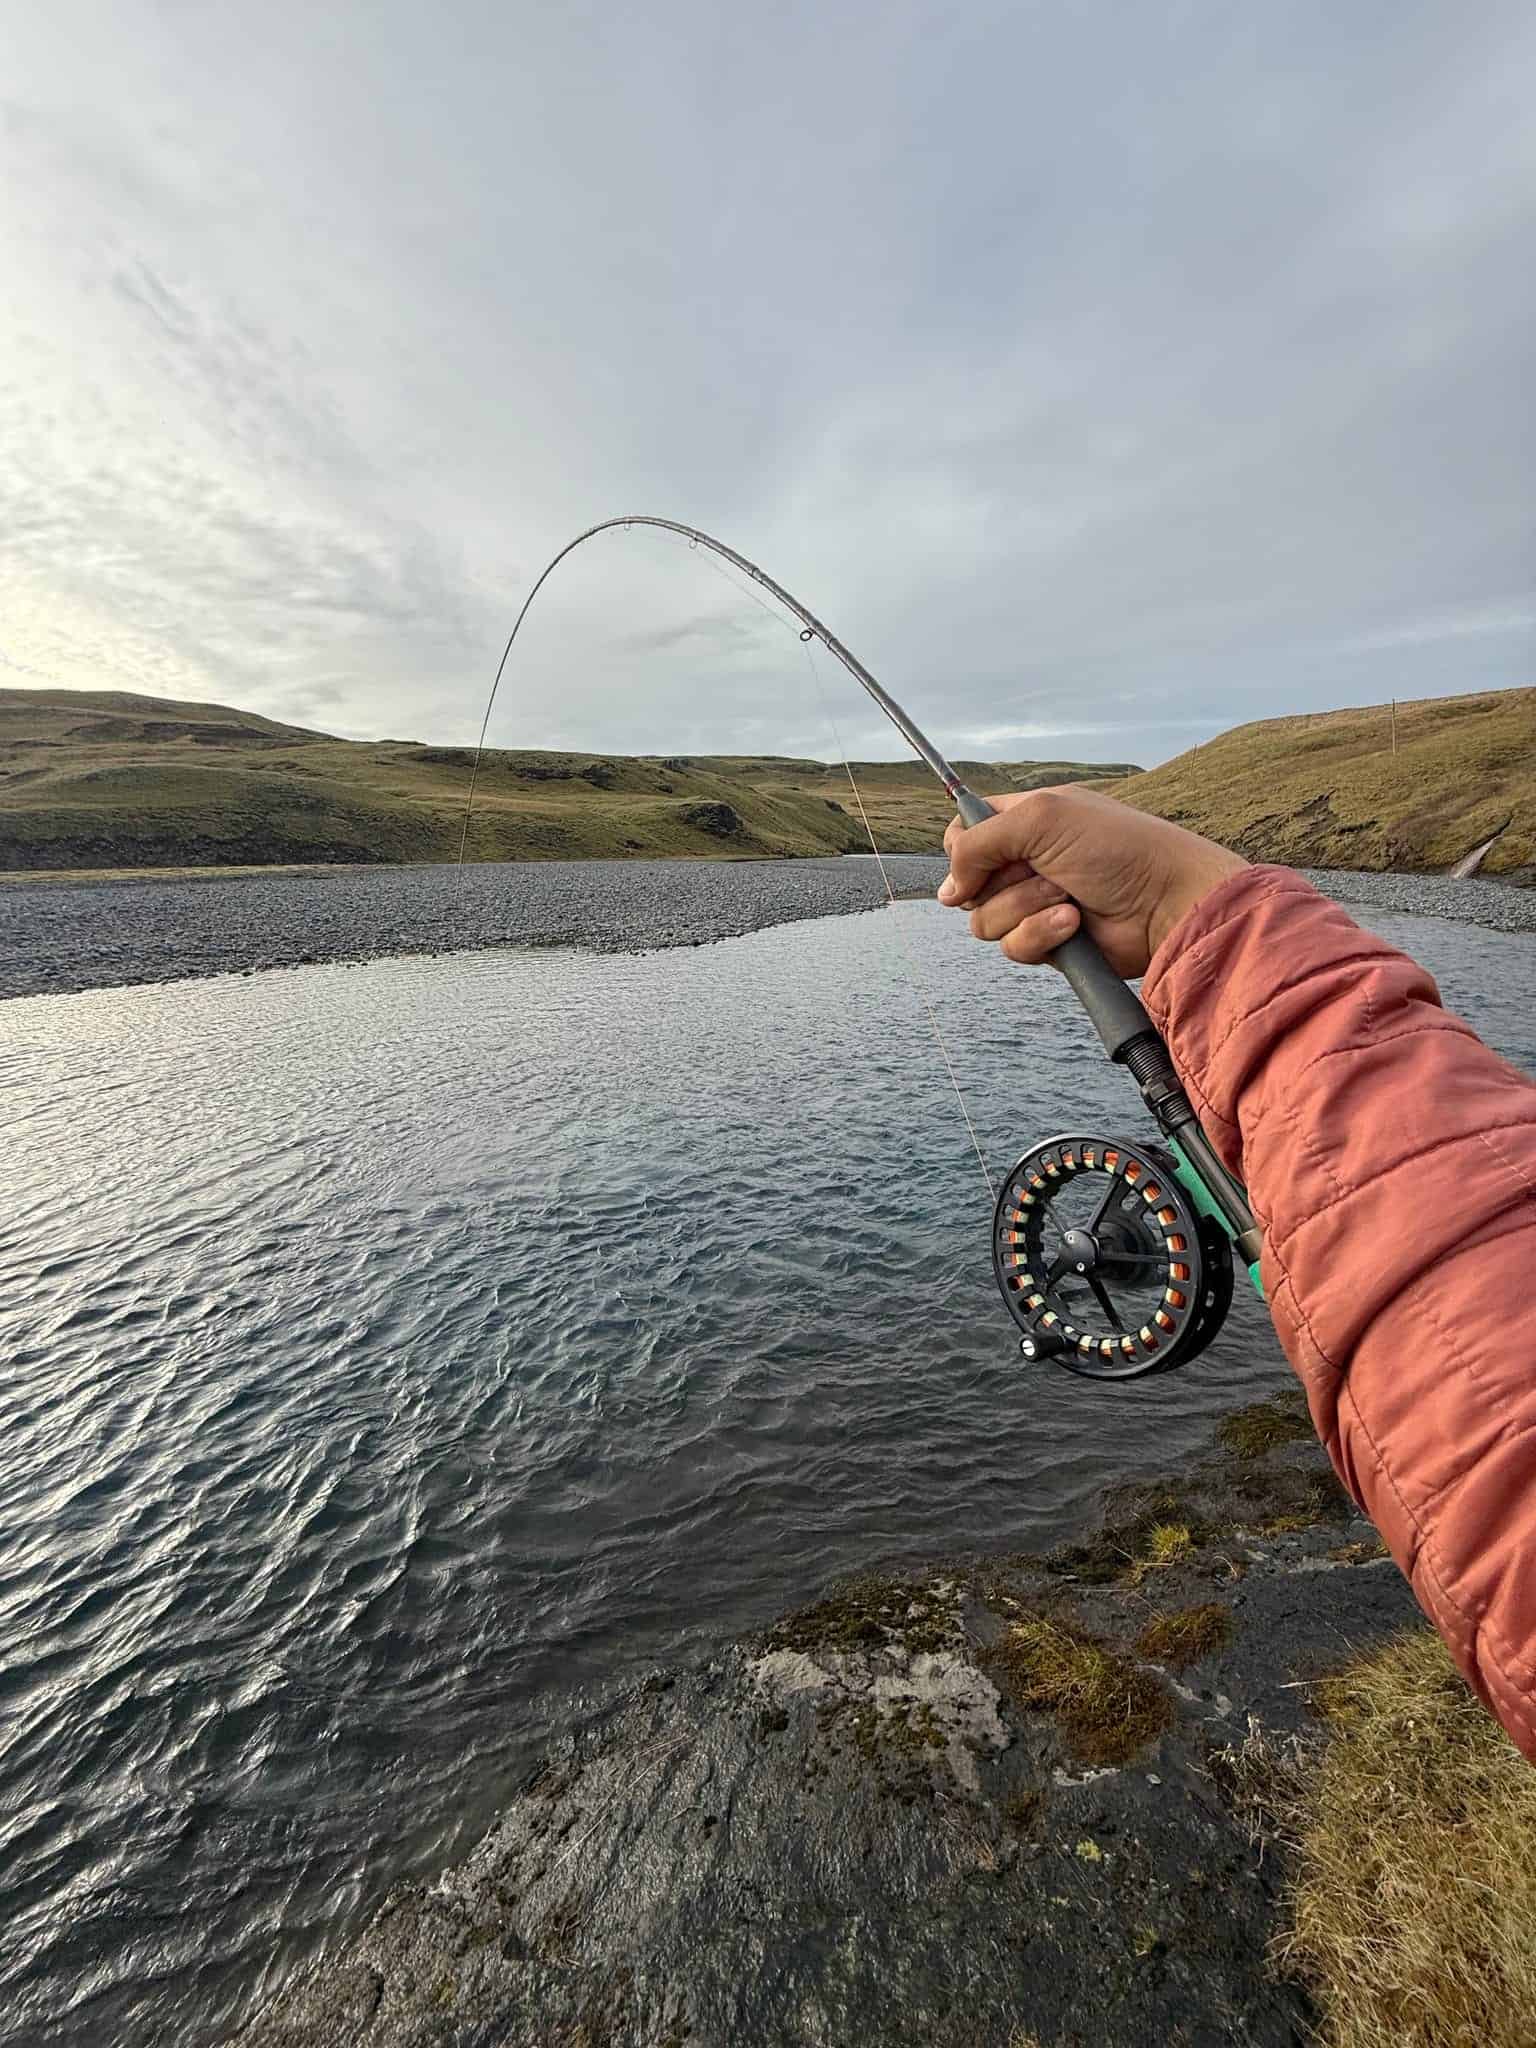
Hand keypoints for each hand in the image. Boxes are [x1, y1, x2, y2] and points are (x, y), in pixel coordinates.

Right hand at [938, 786, 1246, 978]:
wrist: (1165, 902)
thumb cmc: (1117, 847)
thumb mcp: (1040, 819)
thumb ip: (978, 843)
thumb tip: (946, 892)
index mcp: (1023, 820)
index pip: (964, 832)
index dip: (963, 847)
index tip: (978, 852)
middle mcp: (1025, 862)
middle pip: (966, 883)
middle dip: (999, 881)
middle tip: (1041, 870)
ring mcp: (1034, 904)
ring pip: (985, 920)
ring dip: (1025, 908)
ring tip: (1067, 896)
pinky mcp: (1048, 941)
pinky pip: (1013, 947)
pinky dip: (1041, 934)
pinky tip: (1074, 924)